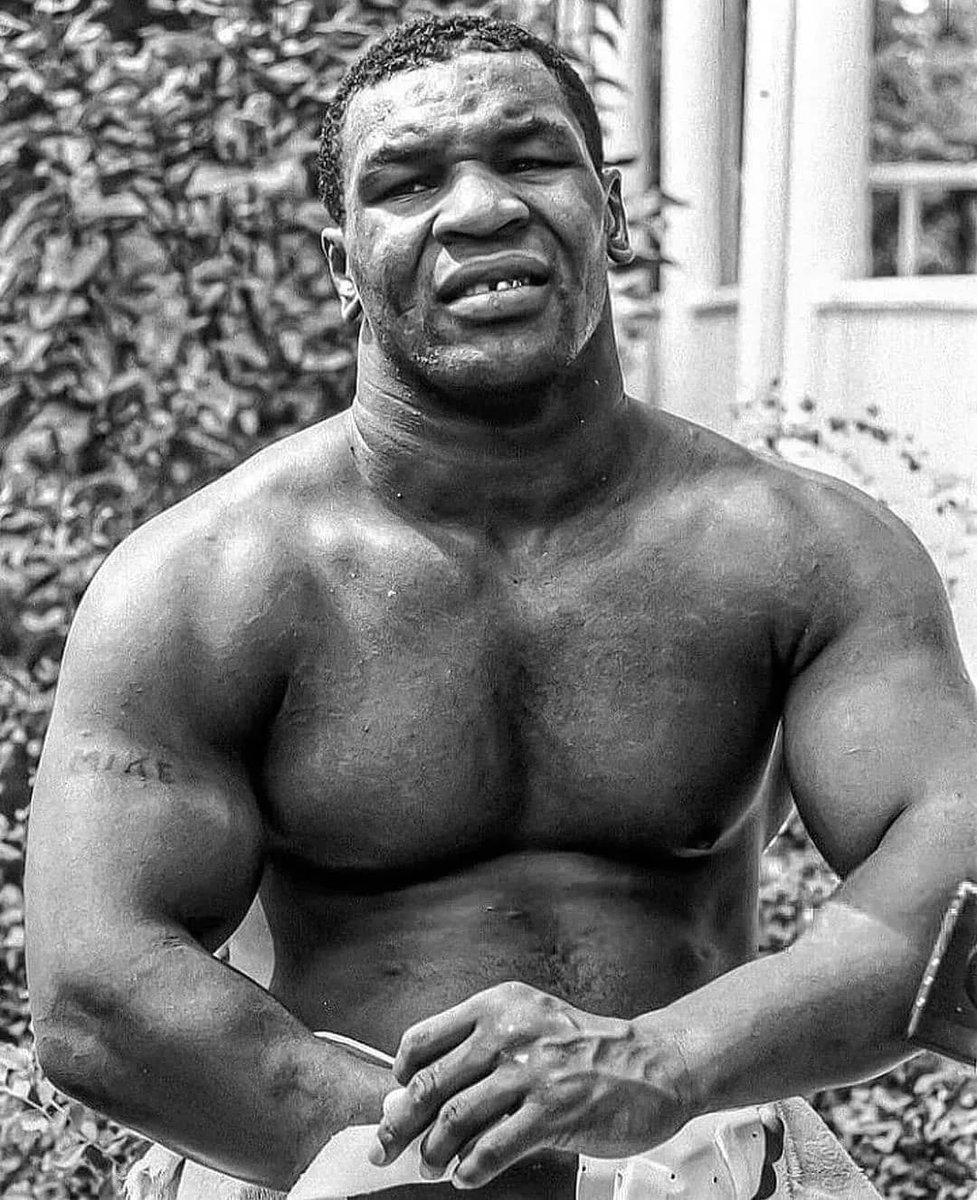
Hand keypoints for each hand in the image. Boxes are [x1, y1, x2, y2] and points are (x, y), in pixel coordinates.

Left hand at [368, 981, 689, 1188]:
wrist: (652, 1062)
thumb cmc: (588, 1047)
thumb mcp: (532, 1024)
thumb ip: (484, 1047)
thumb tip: (427, 1088)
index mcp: (498, 1006)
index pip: (426, 1038)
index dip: (401, 1074)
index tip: (395, 1095)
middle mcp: (510, 1033)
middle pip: (433, 1083)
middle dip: (400, 1122)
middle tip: (385, 1145)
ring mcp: (532, 1072)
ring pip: (458, 1117)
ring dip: (434, 1150)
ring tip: (429, 1165)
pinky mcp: (554, 1110)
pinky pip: (495, 1146)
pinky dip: (471, 1167)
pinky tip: (466, 1175)